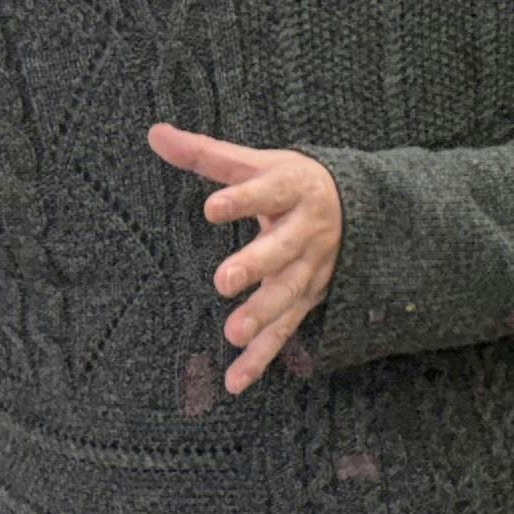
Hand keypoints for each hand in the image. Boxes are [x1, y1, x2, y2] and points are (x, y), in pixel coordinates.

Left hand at [151, 125, 341, 394]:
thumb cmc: (292, 182)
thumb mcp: (257, 162)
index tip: (211, 207)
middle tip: (223, 280)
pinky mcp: (307, 300)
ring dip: (263, 315)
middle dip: (257, 265)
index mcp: (293, 189)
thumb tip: (153, 133)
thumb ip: (205, 154)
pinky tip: (234, 381)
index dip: (242, 200)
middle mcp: (306, 231)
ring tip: (232, 333)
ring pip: (289, 293)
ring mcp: (311, 269)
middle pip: (282, 248)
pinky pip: (285, 332)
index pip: (268, 191)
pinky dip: (262, 358)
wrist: (360, 209)